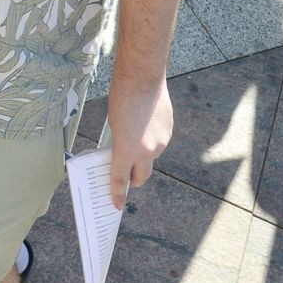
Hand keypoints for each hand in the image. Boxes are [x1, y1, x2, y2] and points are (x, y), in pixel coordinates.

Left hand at [104, 74, 173, 209]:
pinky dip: (152, 140)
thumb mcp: (113, 125)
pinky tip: (145, 125)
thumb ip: (119, 144)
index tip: (116, 204)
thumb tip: (122, 154)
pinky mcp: (169, 132)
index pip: (120, 180)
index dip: (117, 194)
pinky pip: (159, 143)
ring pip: (150, 158)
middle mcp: (147, 151)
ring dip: (143, 154)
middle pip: (141, 177)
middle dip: (133, 179)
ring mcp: (161, 142)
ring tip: (134, 137)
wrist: (143, 78)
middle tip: (126, 175)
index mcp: (127, 150)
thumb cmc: (123, 98)